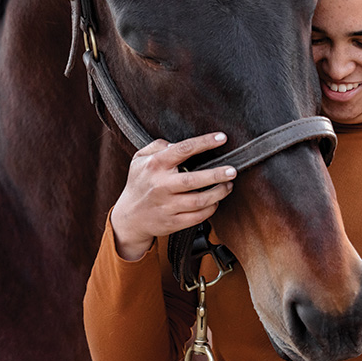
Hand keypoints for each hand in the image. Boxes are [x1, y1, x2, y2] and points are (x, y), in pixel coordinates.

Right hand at [109, 133, 235, 260]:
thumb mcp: (139, 159)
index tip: (222, 138)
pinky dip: (211, 209)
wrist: (129, 217)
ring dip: (219, 193)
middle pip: (193, 180)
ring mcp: (167, 206)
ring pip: (199, 201)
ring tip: (228, 185)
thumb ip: (157, 146)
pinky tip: (216, 201)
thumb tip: (176, 143)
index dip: (204, 142)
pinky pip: (198, 216)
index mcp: (155, 165)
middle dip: (217, 174)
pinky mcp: (173, 222)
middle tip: (232, 170)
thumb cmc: (139, 183)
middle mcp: (161, 185)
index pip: (183, 150)